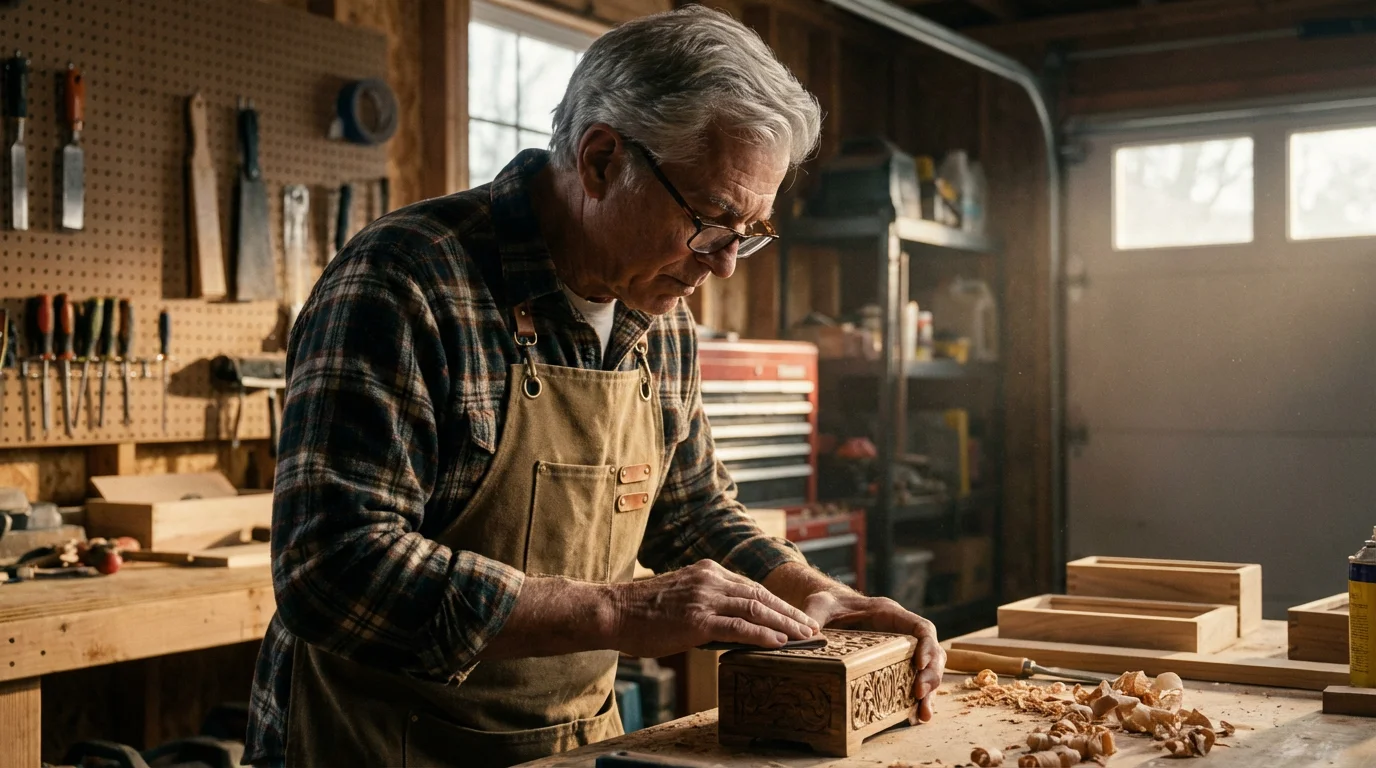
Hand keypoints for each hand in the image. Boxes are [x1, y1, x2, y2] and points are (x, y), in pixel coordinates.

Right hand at [609, 560, 820, 658]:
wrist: (613, 611)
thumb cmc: (641, 612)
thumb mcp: (680, 598)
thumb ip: (707, 605)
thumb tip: (731, 627)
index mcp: (708, 572)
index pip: (752, 588)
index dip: (778, 604)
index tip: (796, 617)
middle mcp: (710, 579)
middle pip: (761, 596)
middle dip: (790, 613)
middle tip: (812, 628)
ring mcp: (704, 598)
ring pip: (756, 610)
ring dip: (785, 625)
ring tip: (805, 638)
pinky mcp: (697, 619)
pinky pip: (738, 627)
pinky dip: (763, 635)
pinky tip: (779, 644)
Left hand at [802, 590, 945, 721]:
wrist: (827, 611)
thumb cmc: (827, 604)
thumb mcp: (820, 604)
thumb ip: (814, 616)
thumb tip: (809, 636)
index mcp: (890, 614)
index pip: (921, 627)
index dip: (928, 646)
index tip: (921, 664)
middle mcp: (900, 633)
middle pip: (931, 652)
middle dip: (931, 674)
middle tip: (920, 695)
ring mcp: (898, 651)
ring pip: (925, 671)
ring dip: (928, 692)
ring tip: (923, 715)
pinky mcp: (891, 667)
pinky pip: (909, 683)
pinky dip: (914, 701)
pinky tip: (913, 717)